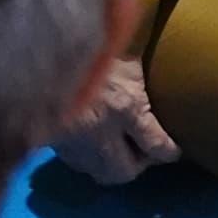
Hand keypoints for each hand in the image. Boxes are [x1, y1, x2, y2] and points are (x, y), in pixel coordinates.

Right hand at [53, 54, 178, 184]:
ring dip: (112, 165)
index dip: (169, 151)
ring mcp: (75, 141)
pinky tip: (91, 144)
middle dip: (138, 164)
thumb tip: (166, 71)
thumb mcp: (125, 53)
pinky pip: (77, 162)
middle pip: (126, 171)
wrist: (42, 52)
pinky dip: (88, 158)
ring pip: (100, 172)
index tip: (174, 150)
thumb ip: (140, 73)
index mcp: (124, 107)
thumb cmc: (91, 45)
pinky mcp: (55, 142)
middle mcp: (101, 132)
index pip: (156, 145)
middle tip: (144, 150)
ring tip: (117, 149)